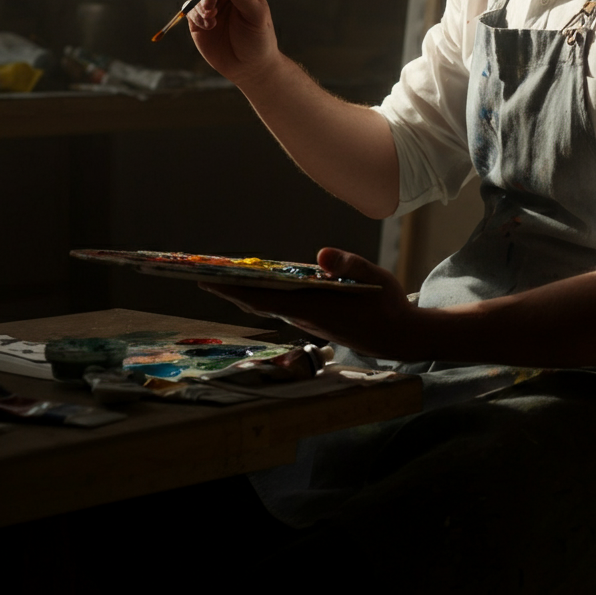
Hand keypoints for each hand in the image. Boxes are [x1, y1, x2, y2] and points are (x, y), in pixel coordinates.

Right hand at [186, 0, 279, 85]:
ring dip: (198, 1)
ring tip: (212, 18)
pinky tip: (210, 26)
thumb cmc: (258, 39)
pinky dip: (195, 15)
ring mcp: (209, 2)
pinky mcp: (197, 17)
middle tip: (210, 7)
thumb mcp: (255, 16)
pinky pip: (188, 7)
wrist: (248, 67)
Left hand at [201, 248, 424, 359]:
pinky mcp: (310, 322)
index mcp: (313, 307)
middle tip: (197, 274)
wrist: (398, 339)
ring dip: (238, 294)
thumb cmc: (387, 304)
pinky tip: (249, 287)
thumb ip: (349, 265)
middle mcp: (302, 317)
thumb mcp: (375, 277)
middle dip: (226, 289)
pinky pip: (275, 308)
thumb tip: (321, 255)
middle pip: (256, 302)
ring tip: (214, 277)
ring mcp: (305, 322)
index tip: (207, 279)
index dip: (233, 289)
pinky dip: (257, 297)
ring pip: (264, 306)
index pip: (264, 296)